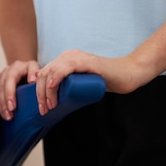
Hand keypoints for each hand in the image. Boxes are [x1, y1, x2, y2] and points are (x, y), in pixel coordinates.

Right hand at [0, 60, 39, 119]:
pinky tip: (4, 113)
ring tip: (8, 115)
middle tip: (12, 108)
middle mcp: (14, 68)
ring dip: (2, 103)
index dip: (29, 75)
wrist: (28, 76)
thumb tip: (34, 82)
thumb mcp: (42, 79)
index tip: (31, 83)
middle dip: (9, 94)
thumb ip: (40, 79)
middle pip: (8, 80)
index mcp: (28, 66)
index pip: (28, 68)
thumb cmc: (38, 80)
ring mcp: (4, 74)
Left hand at [34, 49, 151, 114]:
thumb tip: (52, 101)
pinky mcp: (86, 61)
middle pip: (44, 73)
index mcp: (64, 60)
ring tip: (50, 106)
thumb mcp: (80, 85)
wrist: (128, 75)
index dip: (37, 90)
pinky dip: (56, 79)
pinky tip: (53, 89)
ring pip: (51, 71)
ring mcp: (77, 57)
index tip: (40, 106)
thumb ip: (68, 87)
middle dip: (40, 93)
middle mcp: (68, 55)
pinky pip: (65, 68)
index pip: (43, 73)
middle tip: (43, 110)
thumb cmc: (105, 81)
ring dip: (47, 91)